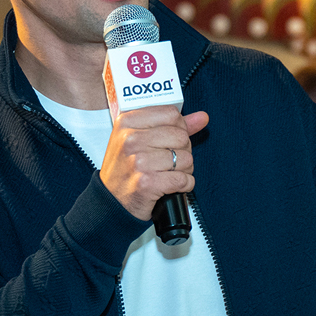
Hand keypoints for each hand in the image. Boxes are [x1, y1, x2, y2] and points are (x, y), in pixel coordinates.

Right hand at [100, 57, 210, 221]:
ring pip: (186, 158)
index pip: (171, 114)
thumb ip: (173, 125)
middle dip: (183, 150)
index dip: (178, 128)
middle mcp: (130, 139)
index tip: (168, 140)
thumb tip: (202, 117)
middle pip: (181, 136)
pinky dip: (184, 185)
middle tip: (168, 161)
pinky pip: (184, 179)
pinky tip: (171, 185)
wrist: (112, 201)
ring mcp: (138, 161)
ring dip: (184, 170)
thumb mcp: (141, 140)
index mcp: (127, 122)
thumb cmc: (126, 169)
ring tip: (168, 173)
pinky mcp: (147, 183)